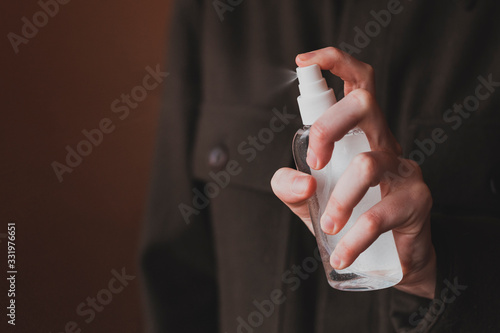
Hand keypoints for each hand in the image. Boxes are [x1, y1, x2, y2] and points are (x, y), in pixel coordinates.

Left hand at [271, 47, 435, 298]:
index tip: (304, 61)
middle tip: (315, 162)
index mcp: (360, 134)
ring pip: (369, 164)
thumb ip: (289, 186)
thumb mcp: (308, 200)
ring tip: (328, 226)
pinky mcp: (416, 200)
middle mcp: (384, 142)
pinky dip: (354, 236)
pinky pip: (380, 213)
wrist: (389, 258)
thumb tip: (301, 180)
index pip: (357, 85)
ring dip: (340, 198)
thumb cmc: (347, 217)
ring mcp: (403, 169)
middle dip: (329, 126)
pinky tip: (342, 253)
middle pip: (363, 105)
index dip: (335, 63)